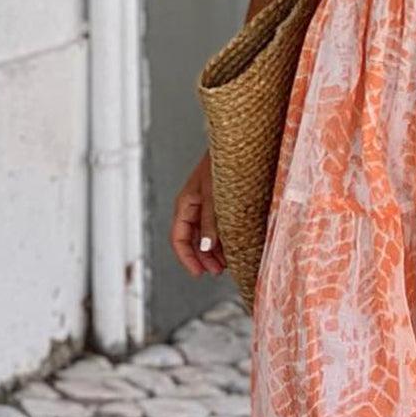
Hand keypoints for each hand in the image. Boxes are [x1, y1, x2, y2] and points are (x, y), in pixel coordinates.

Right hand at [170, 153, 226, 277]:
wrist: (237, 143)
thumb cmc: (224, 164)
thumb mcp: (215, 195)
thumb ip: (211, 221)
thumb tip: (206, 246)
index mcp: (185, 204)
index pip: (179, 238)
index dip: (187, 258)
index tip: (199, 273)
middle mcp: (193, 206)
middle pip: (192, 239)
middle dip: (203, 257)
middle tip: (218, 271)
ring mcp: (206, 205)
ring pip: (206, 234)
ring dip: (214, 251)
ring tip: (227, 263)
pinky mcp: (221, 203)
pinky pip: (217, 226)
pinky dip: (223, 238)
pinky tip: (232, 247)